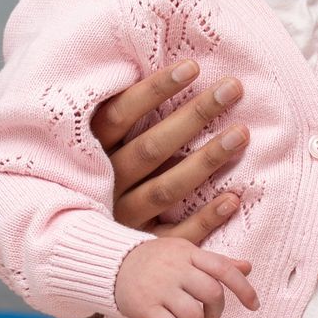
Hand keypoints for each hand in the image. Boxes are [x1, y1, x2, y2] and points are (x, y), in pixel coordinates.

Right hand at [94, 59, 250, 240]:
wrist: (76, 250)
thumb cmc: (96, 178)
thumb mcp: (99, 145)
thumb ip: (123, 115)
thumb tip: (172, 71)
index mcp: (90, 155)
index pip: (120, 115)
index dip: (153, 90)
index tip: (192, 67)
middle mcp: (104, 185)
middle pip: (151, 148)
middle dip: (194, 116)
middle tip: (232, 88)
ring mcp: (122, 218)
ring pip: (166, 188)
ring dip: (206, 160)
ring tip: (241, 134)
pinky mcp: (141, 247)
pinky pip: (176, 236)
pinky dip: (205, 219)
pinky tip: (234, 198)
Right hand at [112, 233, 257, 317]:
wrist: (110, 263)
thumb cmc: (155, 260)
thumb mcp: (185, 252)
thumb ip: (215, 261)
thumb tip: (248, 266)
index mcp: (189, 253)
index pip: (224, 269)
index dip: (244, 288)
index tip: (254, 306)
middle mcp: (176, 268)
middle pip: (213, 294)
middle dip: (216, 312)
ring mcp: (160, 288)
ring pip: (193, 315)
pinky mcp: (145, 306)